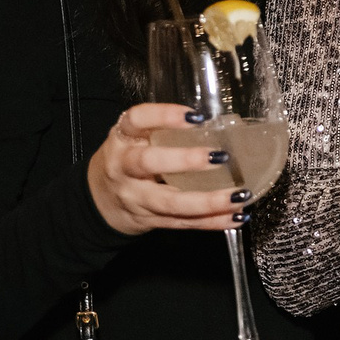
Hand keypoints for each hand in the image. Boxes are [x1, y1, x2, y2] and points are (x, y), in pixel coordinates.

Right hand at [86, 104, 248, 235]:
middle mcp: (124, 167)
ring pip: (170, 202)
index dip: (164, 116)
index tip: (195, 117)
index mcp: (123, 139)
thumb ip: (163, 130)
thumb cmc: (129, 159)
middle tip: (219, 157)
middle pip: (148, 163)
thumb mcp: (135, 137)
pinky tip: (235, 217)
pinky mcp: (149, 220)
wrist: (100, 200)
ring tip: (238, 196)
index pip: (137, 119)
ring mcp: (136, 197)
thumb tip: (217, 124)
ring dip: (208, 201)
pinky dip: (212, 222)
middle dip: (185, 161)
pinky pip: (183, 223)